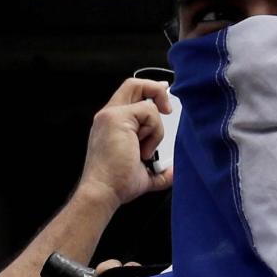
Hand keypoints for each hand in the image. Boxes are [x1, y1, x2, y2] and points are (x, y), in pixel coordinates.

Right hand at [76, 75, 173, 208]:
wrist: (103, 192)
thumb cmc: (117, 184)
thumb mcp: (143, 173)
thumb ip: (159, 170)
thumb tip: (173, 171)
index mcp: (111, 124)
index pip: (130, 95)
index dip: (149, 93)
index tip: (164, 105)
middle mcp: (108, 116)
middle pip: (134, 84)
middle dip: (156, 91)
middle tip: (168, 110)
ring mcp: (111, 115)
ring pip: (147, 104)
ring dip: (155, 130)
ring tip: (145, 151)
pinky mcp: (117, 118)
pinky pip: (149, 113)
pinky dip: (154, 133)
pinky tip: (143, 150)